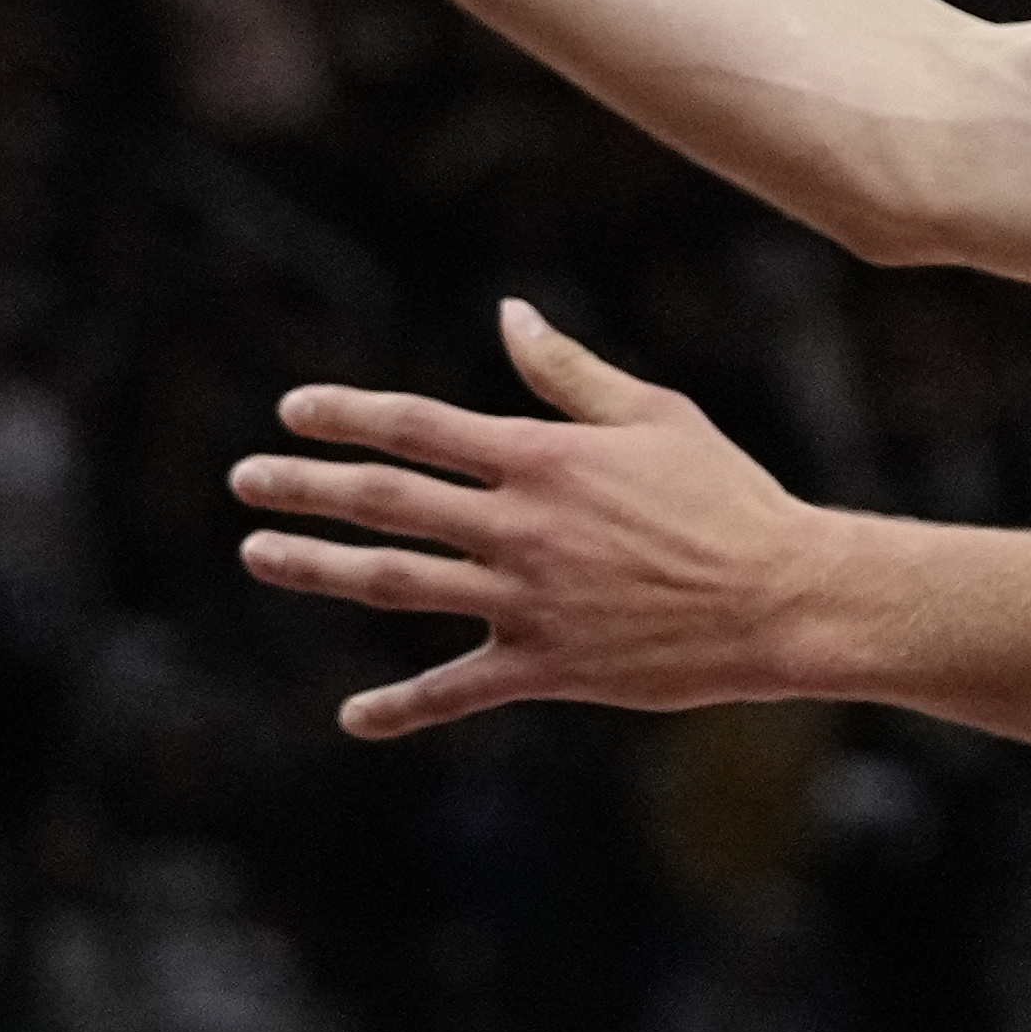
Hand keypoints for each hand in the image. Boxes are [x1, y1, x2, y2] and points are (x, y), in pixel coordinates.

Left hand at [232, 299, 884, 739]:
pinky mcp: (547, 667)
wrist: (785, 598)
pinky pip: (457, 690)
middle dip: (307, 486)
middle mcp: (522, 527)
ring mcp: (528, 600)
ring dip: (319, 568)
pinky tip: (353, 717)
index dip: (350, 415)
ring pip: (398, 581)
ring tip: (259, 555)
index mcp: (545, 459)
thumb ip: (569, 373)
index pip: (421, 427)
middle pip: (388, 501)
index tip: (293, 410)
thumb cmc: (729, 498)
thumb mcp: (656, 415)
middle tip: (245, 480)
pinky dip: (401, 708)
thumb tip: (508, 314)